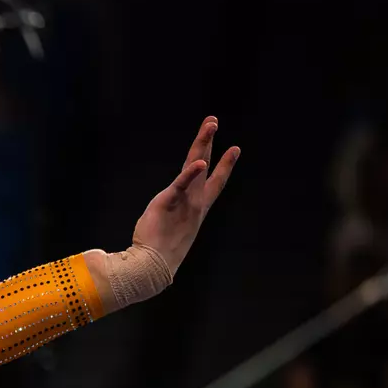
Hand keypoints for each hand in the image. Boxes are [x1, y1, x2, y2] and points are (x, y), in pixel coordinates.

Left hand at [132, 116, 239, 269]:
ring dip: (203, 143)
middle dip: (210, 143)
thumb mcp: (172, 228)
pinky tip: (199, 161)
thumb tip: (170, 213)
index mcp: (197, 208)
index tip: (234, 149)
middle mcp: (195, 202)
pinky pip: (179, 184)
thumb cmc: (158, 250)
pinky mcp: (168, 202)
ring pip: (196, 165)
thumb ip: (175, 216)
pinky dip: (189, 173)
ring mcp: (184, 201)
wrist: (153, 266)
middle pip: (205, 166)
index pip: (214, 182)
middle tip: (213, 121)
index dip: (224, 165)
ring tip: (211, 125)